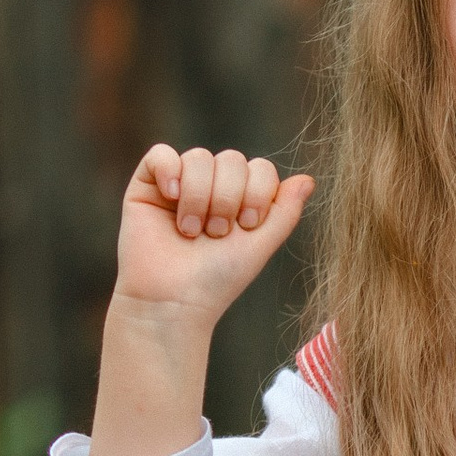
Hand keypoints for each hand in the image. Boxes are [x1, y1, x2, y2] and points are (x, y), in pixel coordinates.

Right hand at [112, 144, 314, 319]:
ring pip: (198, 157)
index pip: (260, 168)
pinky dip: (169, 172)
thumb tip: (308, 179)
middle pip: (231, 159)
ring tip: (191, 232)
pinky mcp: (147, 186)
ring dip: (199, 196)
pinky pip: (161, 154)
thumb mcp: (260, 245)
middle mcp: (211, 186)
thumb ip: (285, 212)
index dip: (257, 192)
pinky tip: (171, 197)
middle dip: (227, 198)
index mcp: (241, 198)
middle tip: (216, 234)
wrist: (173, 301)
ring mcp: (179, 184)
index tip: (246, 227)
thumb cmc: (218, 279)